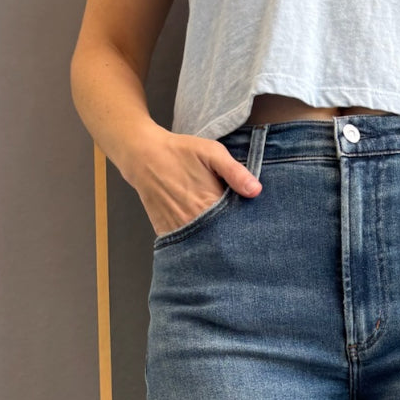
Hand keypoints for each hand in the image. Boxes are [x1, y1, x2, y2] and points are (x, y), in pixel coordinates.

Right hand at [129, 124, 262, 235]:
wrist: (144, 156)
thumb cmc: (181, 152)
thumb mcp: (212, 153)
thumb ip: (235, 172)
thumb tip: (256, 191)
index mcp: (210, 202)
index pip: (237, 224)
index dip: (247, 227)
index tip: (254, 227)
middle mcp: (195, 220)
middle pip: (222, 239)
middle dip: (233, 239)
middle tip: (242, 237)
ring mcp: (179, 229)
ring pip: (204, 246)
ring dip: (215, 245)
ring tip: (225, 241)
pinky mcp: (167, 232)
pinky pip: (185, 247)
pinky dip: (196, 247)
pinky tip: (204, 240)